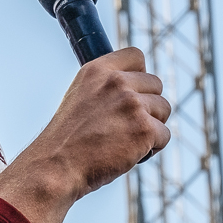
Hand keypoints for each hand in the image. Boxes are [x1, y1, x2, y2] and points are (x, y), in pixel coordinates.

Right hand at [0, 47, 170, 222]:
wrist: (58, 166)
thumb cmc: (68, 139)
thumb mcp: (80, 96)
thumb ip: (105, 86)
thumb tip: (134, 87)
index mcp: (97, 69)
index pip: (136, 56)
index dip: (139, 75)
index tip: (133, 91)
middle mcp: (116, 82)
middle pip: (156, 84)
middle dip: (147, 105)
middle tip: (125, 125)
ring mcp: (132, 104)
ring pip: (163, 109)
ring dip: (151, 126)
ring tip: (125, 140)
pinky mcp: (144, 128)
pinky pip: (164, 135)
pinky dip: (151, 148)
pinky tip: (129, 153)